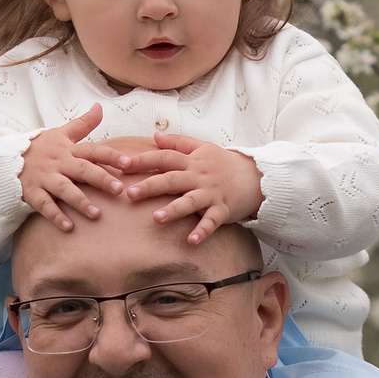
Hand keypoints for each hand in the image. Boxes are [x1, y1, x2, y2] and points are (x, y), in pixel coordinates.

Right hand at [20, 107, 128, 231]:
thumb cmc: (41, 147)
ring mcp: (45, 178)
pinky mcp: (32, 193)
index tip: (128, 163)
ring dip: (80, 201)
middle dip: (101, 179)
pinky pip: (44, 206)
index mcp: (68, 149)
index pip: (92, 150)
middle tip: (119, 189)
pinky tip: (68, 227)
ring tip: (96, 214)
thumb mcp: (61, 133)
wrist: (7, 158)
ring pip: (64, 189)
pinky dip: (56, 216)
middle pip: (82, 170)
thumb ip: (83, 123)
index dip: (110, 155)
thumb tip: (99, 106)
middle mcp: (58, 163)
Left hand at [113, 133, 263, 244]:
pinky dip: (203, 231)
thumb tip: (154, 136)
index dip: (143, 160)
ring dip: (173, 210)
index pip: (164, 157)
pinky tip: (191, 240)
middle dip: (150, 186)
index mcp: (191, 161)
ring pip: (190, 202)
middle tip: (129, 193)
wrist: (257, 176)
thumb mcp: (202, 148)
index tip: (121, 164)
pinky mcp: (223, 209)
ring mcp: (211, 193)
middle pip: (171, 179)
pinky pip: (212, 221)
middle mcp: (199, 176)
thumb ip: (178, 143)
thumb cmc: (225, 163)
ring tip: (156, 218)